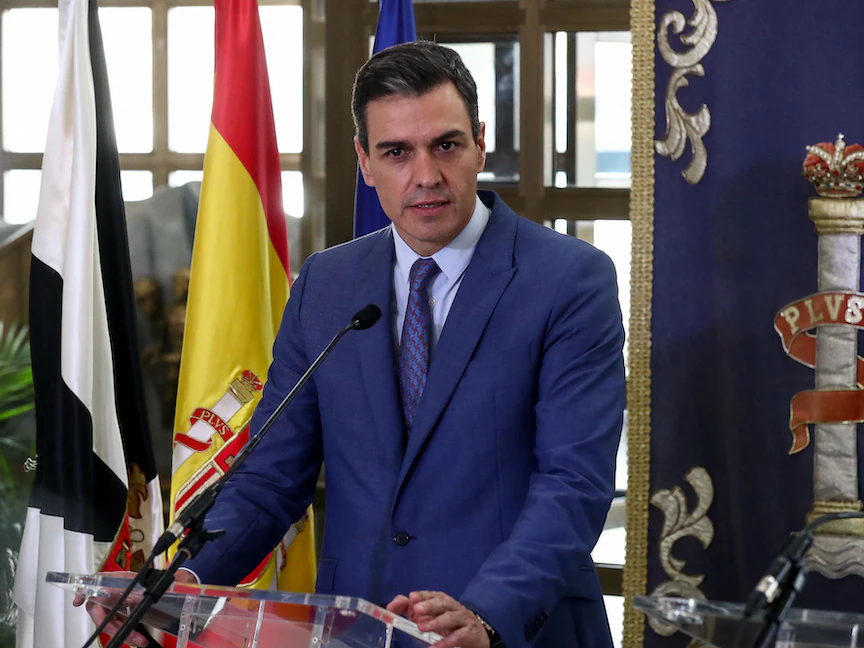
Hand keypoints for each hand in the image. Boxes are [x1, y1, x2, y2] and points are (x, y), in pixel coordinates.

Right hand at [72, 570, 199, 646]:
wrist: (179, 586)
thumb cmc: (166, 580)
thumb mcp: (156, 583)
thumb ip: (142, 589)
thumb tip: (133, 597)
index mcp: (121, 579)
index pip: (96, 582)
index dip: (83, 591)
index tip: (77, 601)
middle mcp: (117, 590)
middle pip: (100, 609)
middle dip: (109, 624)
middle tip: (121, 634)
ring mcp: (121, 601)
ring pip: (111, 619)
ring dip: (121, 631)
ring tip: (138, 640)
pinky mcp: (127, 611)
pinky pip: (120, 623)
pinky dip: (127, 632)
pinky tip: (136, 639)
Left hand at [386, 590, 489, 647]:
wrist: (476, 635)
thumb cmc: (448, 624)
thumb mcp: (430, 616)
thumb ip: (411, 610)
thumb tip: (392, 606)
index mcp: (443, 600)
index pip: (432, 595)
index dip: (422, 596)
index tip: (411, 597)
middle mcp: (453, 606)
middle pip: (442, 603)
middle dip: (429, 605)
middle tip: (416, 610)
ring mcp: (463, 619)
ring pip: (450, 617)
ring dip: (436, 622)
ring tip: (421, 628)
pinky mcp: (469, 632)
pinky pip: (458, 636)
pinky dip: (446, 642)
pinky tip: (435, 647)